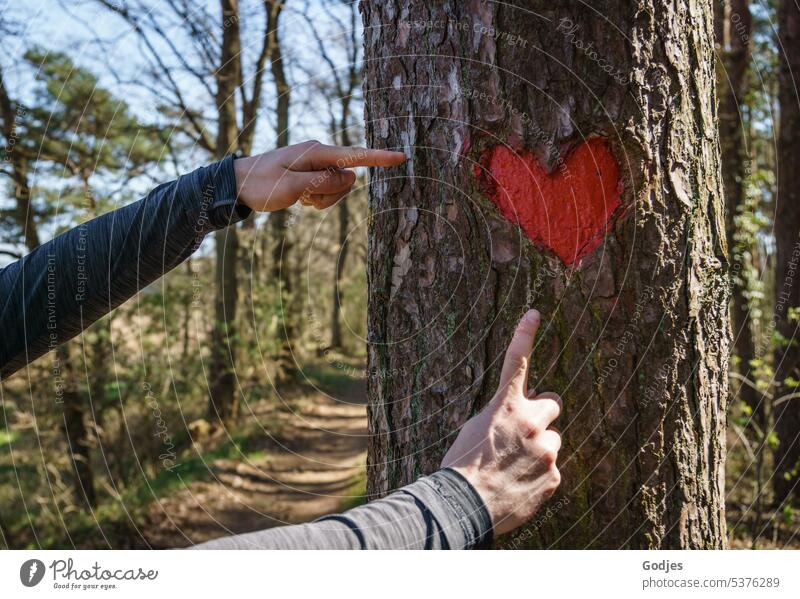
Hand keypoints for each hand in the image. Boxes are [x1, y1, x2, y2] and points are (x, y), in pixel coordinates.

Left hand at [233, 140, 405, 211]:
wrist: (238, 184)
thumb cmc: (261, 185)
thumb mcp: (290, 187)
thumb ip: (322, 183)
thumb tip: (350, 178)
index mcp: (315, 152)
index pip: (354, 155)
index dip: (379, 158)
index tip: (401, 157)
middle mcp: (320, 155)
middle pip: (348, 178)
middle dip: (333, 195)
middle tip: (307, 201)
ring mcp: (317, 164)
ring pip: (339, 187)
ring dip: (324, 199)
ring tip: (301, 200)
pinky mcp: (313, 173)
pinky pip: (329, 190)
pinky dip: (318, 198)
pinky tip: (300, 198)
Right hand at [441, 309, 562, 535]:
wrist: (463, 507)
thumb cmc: (461, 466)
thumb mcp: (474, 430)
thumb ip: (501, 415)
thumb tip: (523, 411)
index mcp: (506, 407)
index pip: (516, 362)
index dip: (524, 334)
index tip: (534, 313)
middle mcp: (531, 423)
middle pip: (552, 404)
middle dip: (541, 413)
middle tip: (524, 430)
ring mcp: (546, 450)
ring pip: (551, 440)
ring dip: (538, 447)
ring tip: (514, 467)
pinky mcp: (554, 476)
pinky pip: (552, 468)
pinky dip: (538, 474)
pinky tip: (518, 485)